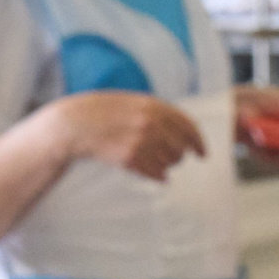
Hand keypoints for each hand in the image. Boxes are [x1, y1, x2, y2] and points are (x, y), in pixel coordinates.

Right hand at [54, 91, 205, 181]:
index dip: (199, 142)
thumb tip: (184, 133)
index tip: (202, 154)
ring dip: (166, 166)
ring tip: (152, 161)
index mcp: (153, 105)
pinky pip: (156, 174)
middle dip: (179, 157)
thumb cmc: (105, 113)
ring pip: (170, 163)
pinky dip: (157, 176)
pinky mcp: (130, 159)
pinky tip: (149, 172)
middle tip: (172, 159)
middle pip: (181, 149)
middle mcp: (150, 123)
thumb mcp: (133, 103)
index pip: (188, 126)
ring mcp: (141, 141)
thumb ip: (158, 114)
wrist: (76, 124)